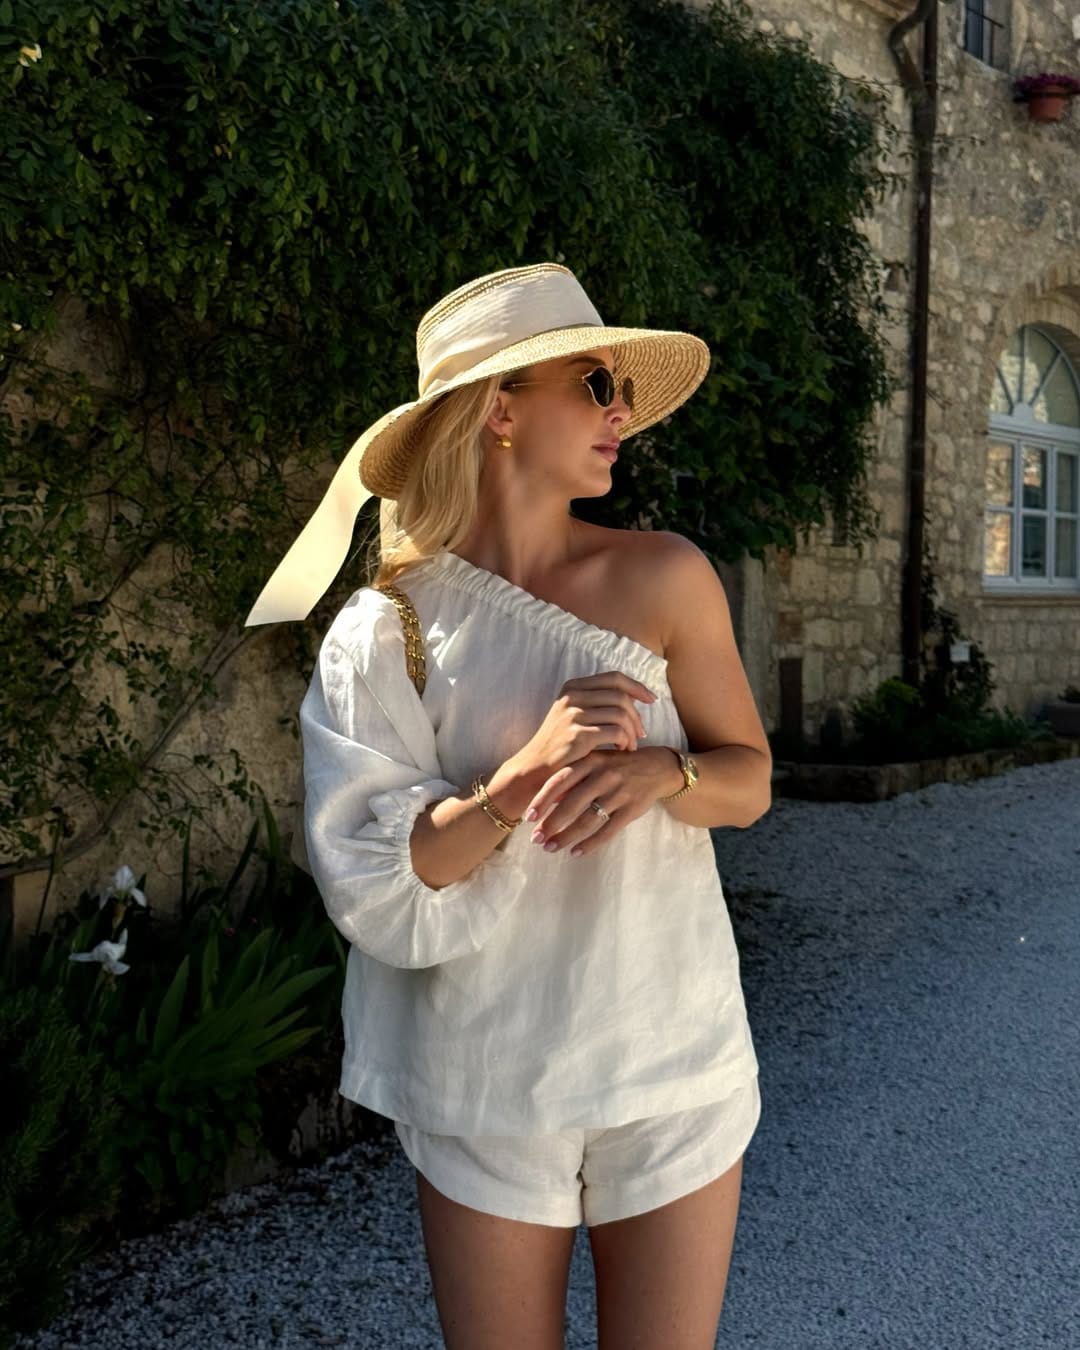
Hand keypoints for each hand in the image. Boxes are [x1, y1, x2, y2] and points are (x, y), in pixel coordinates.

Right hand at [504, 671, 656, 790]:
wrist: (534, 769)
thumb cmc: (559, 744)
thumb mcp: (572, 715)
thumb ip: (596, 702)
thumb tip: (634, 697)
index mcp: (573, 687)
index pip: (614, 678)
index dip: (637, 687)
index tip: (652, 699)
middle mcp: (572, 696)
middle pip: (621, 696)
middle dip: (636, 716)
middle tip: (641, 734)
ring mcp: (573, 714)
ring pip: (621, 715)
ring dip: (632, 732)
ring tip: (630, 746)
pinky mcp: (578, 735)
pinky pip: (616, 732)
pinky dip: (625, 742)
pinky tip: (622, 751)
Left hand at [524, 746, 682, 857]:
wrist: (657, 767)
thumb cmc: (617, 765)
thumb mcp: (596, 761)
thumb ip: (573, 776)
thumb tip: (546, 799)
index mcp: (592, 760)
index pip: (561, 780)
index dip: (543, 800)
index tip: (528, 817)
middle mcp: (604, 775)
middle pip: (572, 804)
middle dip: (551, 824)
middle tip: (536, 839)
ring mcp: (619, 793)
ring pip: (588, 820)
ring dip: (567, 836)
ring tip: (551, 847)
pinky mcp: (632, 809)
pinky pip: (608, 831)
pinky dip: (590, 844)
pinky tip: (576, 852)